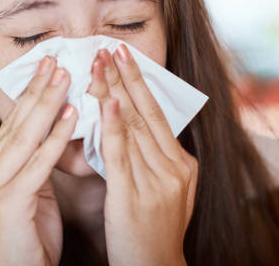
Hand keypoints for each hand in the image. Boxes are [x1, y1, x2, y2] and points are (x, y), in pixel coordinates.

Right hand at [0, 56, 77, 265]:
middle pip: (13, 126)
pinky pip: (37, 163)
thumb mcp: (29, 196)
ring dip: (47, 104)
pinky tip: (73, 115)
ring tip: (65, 76)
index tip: (45, 70)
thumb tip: (55, 128)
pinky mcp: (6, 204)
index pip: (8, 128)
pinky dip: (57, 137)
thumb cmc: (30, 241)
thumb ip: (33, 164)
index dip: (28, 98)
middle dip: (36, 91)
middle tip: (54, 60)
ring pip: (23, 138)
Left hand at [87, 45, 197, 265]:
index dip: (138, 83)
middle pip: (145, 113)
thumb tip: (126, 124)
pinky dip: (113, 125)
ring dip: (113, 92)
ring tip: (97, 64)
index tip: (123, 56)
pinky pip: (122, 154)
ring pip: (132, 127)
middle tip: (108, 48)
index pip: (156, 114)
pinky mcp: (135, 196)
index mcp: (181, 164)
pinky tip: (104, 102)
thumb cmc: (151, 230)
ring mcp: (157, 182)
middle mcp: (174, 168)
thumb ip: (150, 158)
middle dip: (126, 77)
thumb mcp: (161, 189)